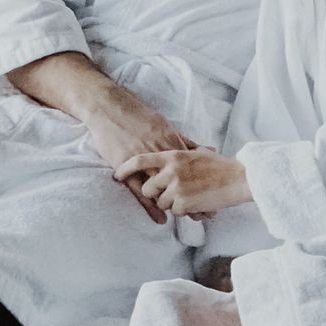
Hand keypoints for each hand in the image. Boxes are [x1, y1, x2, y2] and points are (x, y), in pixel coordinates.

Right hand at [81, 93, 200, 223]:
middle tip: (210, 212)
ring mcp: (143, 161)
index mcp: (169, 141)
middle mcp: (159, 152)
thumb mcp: (163, 124)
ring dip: (179, 204)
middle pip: (182, 179)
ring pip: (164, 188)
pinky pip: (140, 191)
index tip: (217, 194)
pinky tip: (162, 218)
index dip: (204, 182)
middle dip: (197, 196)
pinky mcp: (125, 167)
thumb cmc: (135, 115)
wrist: (108, 107)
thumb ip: (183, 140)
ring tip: (193, 218)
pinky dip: (152, 206)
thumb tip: (205, 148)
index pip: (192, 166)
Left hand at [114, 150, 250, 219]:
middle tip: (169, 194)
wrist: (237, 178)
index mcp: (172, 155)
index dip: (126, 168)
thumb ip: (178, 153)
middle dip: (155, 194)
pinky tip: (197, 203)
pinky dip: (184, 210)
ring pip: (161, 202)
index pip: (140, 160)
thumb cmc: (218, 165)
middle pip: (147, 187)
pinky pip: (175, 211)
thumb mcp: (195, 152)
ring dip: (172, 203)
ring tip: (190, 197)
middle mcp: (171, 170)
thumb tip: (165, 154)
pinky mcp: (183, 202)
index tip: (118, 174)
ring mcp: (176, 187)